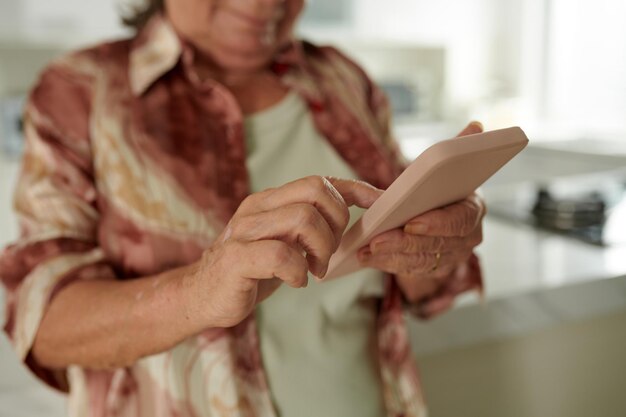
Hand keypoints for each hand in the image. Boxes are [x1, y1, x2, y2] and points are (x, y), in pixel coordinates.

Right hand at [189, 176, 380, 327]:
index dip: (354, 189)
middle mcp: (257, 208)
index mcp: (270, 200)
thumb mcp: (284, 242)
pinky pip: (281, 256)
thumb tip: (354, 214)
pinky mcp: (235, 258)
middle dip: (337, 223)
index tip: (379, 202)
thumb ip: (309, 226)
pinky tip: (295, 281)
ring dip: (321, 249)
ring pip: (302, 219)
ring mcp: (244, 231)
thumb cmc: (250, 270)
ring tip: (314, 269)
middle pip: (315, 191)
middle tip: (328, 253)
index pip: (319, 181)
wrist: (202, 295)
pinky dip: (298, 271)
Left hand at [357, 121, 485, 311]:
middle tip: (377, 240)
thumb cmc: (441, 188)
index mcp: (474, 209)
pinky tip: (367, 257)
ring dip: (392, 256)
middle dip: (404, 243)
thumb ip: (458, 149)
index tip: (412, 223)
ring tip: (366, 249)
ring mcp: (452, 256)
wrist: (439, 214)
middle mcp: (468, 237)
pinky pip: (410, 270)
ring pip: (421, 261)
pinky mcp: (434, 269)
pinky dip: (387, 263)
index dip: (436, 223)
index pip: (460, 220)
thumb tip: (476, 126)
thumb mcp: (449, 167)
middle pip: (437, 245)